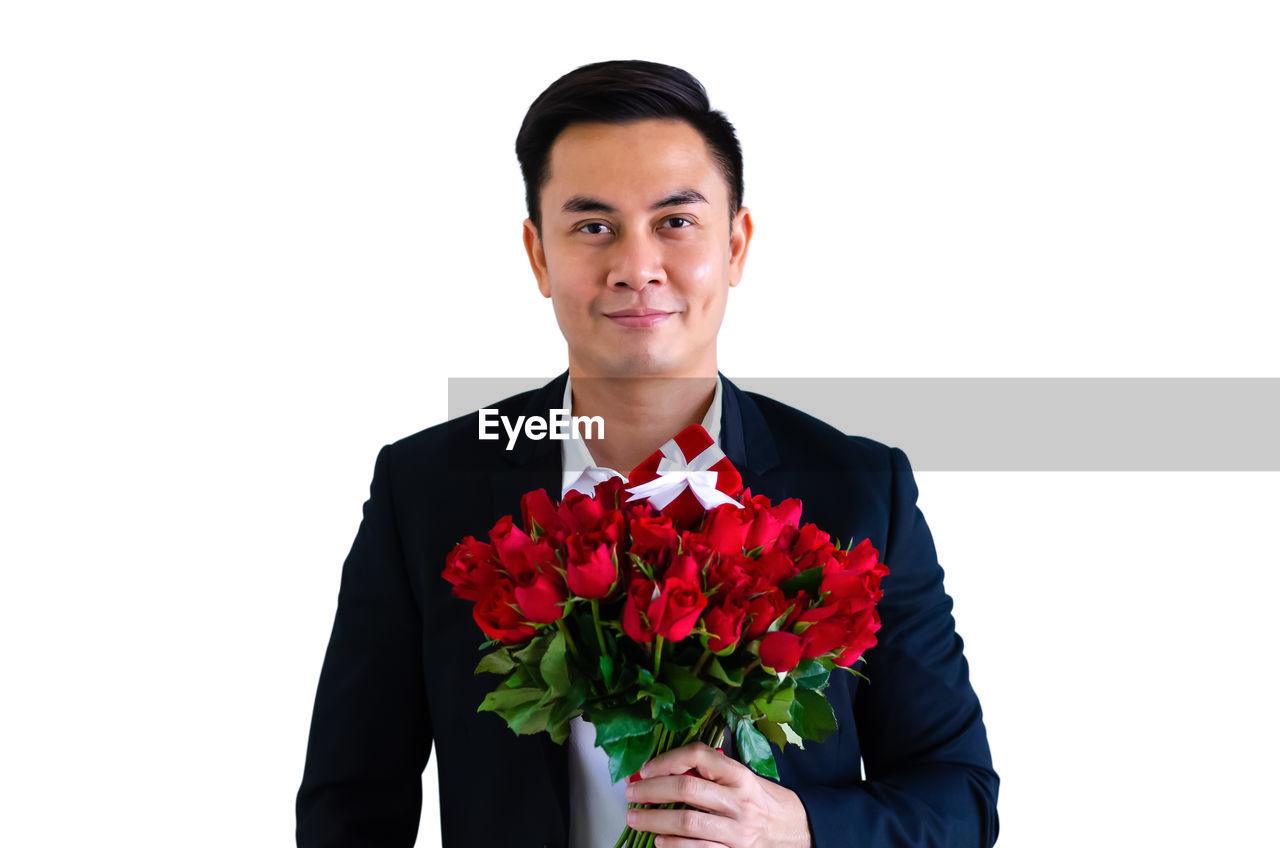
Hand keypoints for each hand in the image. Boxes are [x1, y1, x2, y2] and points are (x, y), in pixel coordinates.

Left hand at [624, 742, 812, 847]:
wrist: (796, 829)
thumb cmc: (761, 800)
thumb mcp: (741, 779)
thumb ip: (708, 774)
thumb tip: (661, 771)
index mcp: (739, 775)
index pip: (698, 756)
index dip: (666, 760)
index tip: (645, 769)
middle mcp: (739, 800)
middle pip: (686, 789)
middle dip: (651, 791)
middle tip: (630, 793)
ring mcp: (737, 830)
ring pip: (687, 823)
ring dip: (654, 821)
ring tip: (635, 818)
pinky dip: (674, 846)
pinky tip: (659, 842)